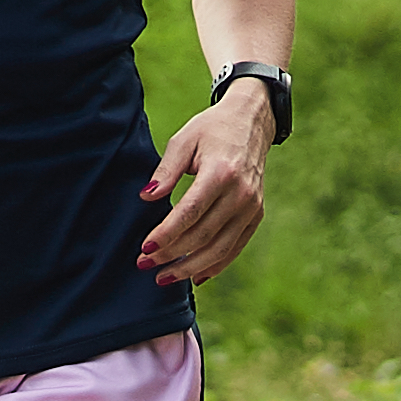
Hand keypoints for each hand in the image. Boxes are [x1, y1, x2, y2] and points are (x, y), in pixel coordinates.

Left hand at [136, 84, 271, 282]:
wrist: (251, 123)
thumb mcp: (184, 140)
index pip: (190, 212)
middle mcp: (241, 193)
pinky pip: (235, 247)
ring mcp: (252, 207)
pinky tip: (194, 276)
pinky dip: (215, 265)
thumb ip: (166, 170)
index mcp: (221, 172)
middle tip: (144, 264)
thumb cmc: (211, 130)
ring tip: (164, 277)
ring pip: (220, 248)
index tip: (145, 248)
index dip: (167, 233)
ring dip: (190, 267)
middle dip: (172, 254)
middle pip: (203, 235)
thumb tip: (146, 196)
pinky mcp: (256, 214)